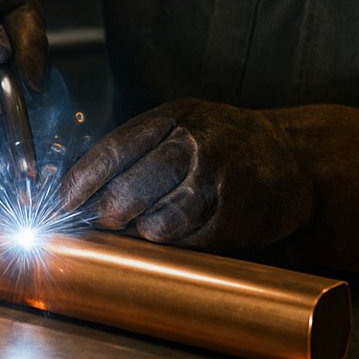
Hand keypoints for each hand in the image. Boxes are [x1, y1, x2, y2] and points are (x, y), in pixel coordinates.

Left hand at [59, 98, 313, 252]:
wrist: (293, 158)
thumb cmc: (226, 142)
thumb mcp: (184, 124)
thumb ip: (140, 146)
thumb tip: (82, 185)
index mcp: (175, 116)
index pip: (115, 149)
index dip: (84, 180)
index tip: (65, 201)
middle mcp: (194, 143)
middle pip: (129, 191)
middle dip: (108, 213)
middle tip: (106, 220)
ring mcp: (217, 180)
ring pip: (155, 223)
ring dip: (145, 231)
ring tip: (154, 222)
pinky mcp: (235, 215)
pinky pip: (187, 241)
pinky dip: (178, 242)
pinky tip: (188, 227)